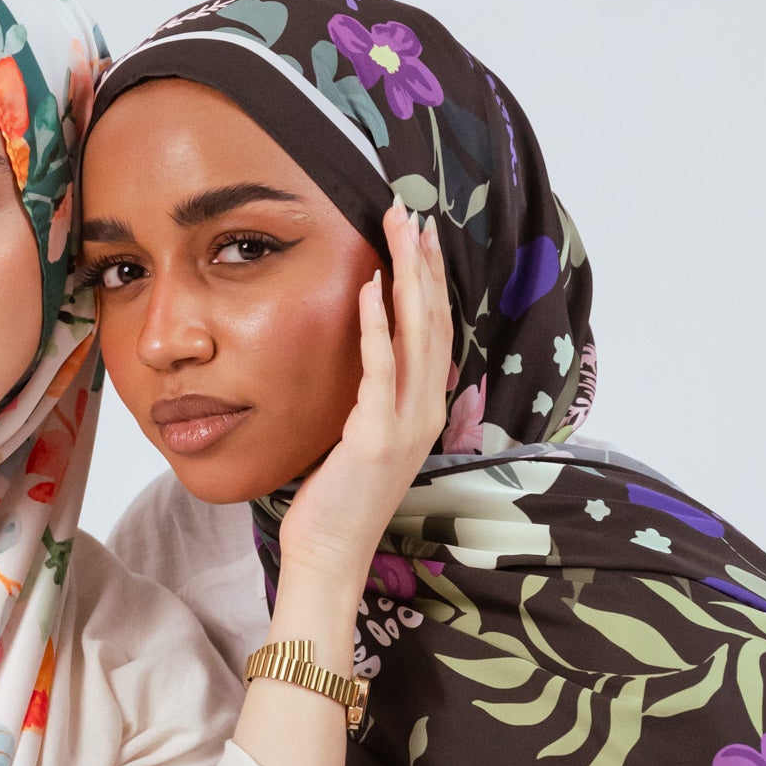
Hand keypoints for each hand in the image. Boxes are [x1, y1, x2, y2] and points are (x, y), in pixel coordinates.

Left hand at [276, 199, 451, 600]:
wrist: (331, 553)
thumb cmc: (338, 497)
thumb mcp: (364, 434)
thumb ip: (374, 394)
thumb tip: (368, 352)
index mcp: (424, 408)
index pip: (435, 330)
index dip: (431, 279)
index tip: (422, 233)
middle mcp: (425, 411)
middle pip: (433, 321)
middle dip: (423, 262)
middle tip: (412, 212)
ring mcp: (405, 425)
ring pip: (416, 335)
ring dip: (408, 277)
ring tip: (400, 229)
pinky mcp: (375, 437)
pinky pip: (380, 369)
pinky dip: (376, 325)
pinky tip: (370, 286)